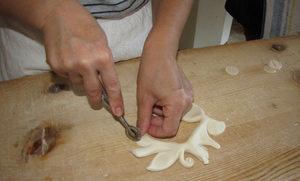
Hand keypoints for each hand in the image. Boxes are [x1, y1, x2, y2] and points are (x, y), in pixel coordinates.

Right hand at [42, 1, 123, 115]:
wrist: (60, 16)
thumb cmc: (86, 27)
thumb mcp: (103, 44)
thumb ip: (105, 64)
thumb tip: (106, 83)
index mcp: (103, 57)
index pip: (112, 85)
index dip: (116, 101)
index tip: (118, 111)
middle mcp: (87, 64)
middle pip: (94, 91)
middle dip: (97, 98)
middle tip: (97, 99)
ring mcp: (70, 66)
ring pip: (79, 83)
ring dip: (81, 78)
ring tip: (79, 60)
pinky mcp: (56, 66)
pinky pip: (67, 76)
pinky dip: (69, 71)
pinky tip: (69, 58)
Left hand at [136, 46, 193, 137]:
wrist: (160, 52)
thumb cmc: (151, 71)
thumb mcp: (144, 98)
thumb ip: (143, 117)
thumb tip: (141, 131)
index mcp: (177, 104)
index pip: (169, 130)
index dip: (156, 132)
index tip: (146, 127)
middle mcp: (187, 102)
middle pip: (172, 122)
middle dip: (157, 120)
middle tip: (146, 110)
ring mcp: (189, 96)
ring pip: (173, 114)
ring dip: (160, 111)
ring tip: (152, 98)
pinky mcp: (187, 91)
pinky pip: (176, 105)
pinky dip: (166, 104)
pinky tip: (158, 94)